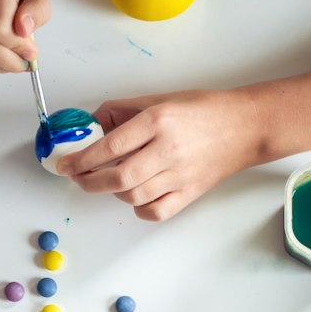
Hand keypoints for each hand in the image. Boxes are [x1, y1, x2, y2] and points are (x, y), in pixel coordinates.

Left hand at [55, 90, 266, 220]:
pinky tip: (136, 196)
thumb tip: (91, 125)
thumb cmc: (203, 110)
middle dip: (89, 182)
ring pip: (133, 197)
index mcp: (158, 121)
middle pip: (118, 178)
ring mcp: (180, 175)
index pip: (110, 146)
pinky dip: (139, 209)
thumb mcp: (160, 99)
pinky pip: (155, 212)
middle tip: (78, 178)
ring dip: (112, 193)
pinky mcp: (189, 193)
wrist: (245, 126)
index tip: (65, 165)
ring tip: (108, 181)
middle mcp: (168, 149)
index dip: (81, 159)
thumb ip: (122, 111)